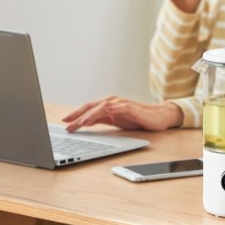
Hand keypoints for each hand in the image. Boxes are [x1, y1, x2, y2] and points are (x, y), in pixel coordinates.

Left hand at [63, 97, 182, 132]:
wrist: (159, 116)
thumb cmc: (138, 119)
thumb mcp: (117, 121)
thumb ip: (103, 120)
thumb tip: (86, 123)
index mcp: (108, 105)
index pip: (89, 109)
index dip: (76, 114)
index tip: (65, 122)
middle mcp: (113, 101)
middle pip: (91, 106)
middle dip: (77, 115)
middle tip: (66, 123)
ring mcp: (121, 103)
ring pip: (101, 107)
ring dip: (89, 115)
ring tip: (79, 123)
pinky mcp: (130, 107)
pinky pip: (116, 108)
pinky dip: (106, 112)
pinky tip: (99, 116)